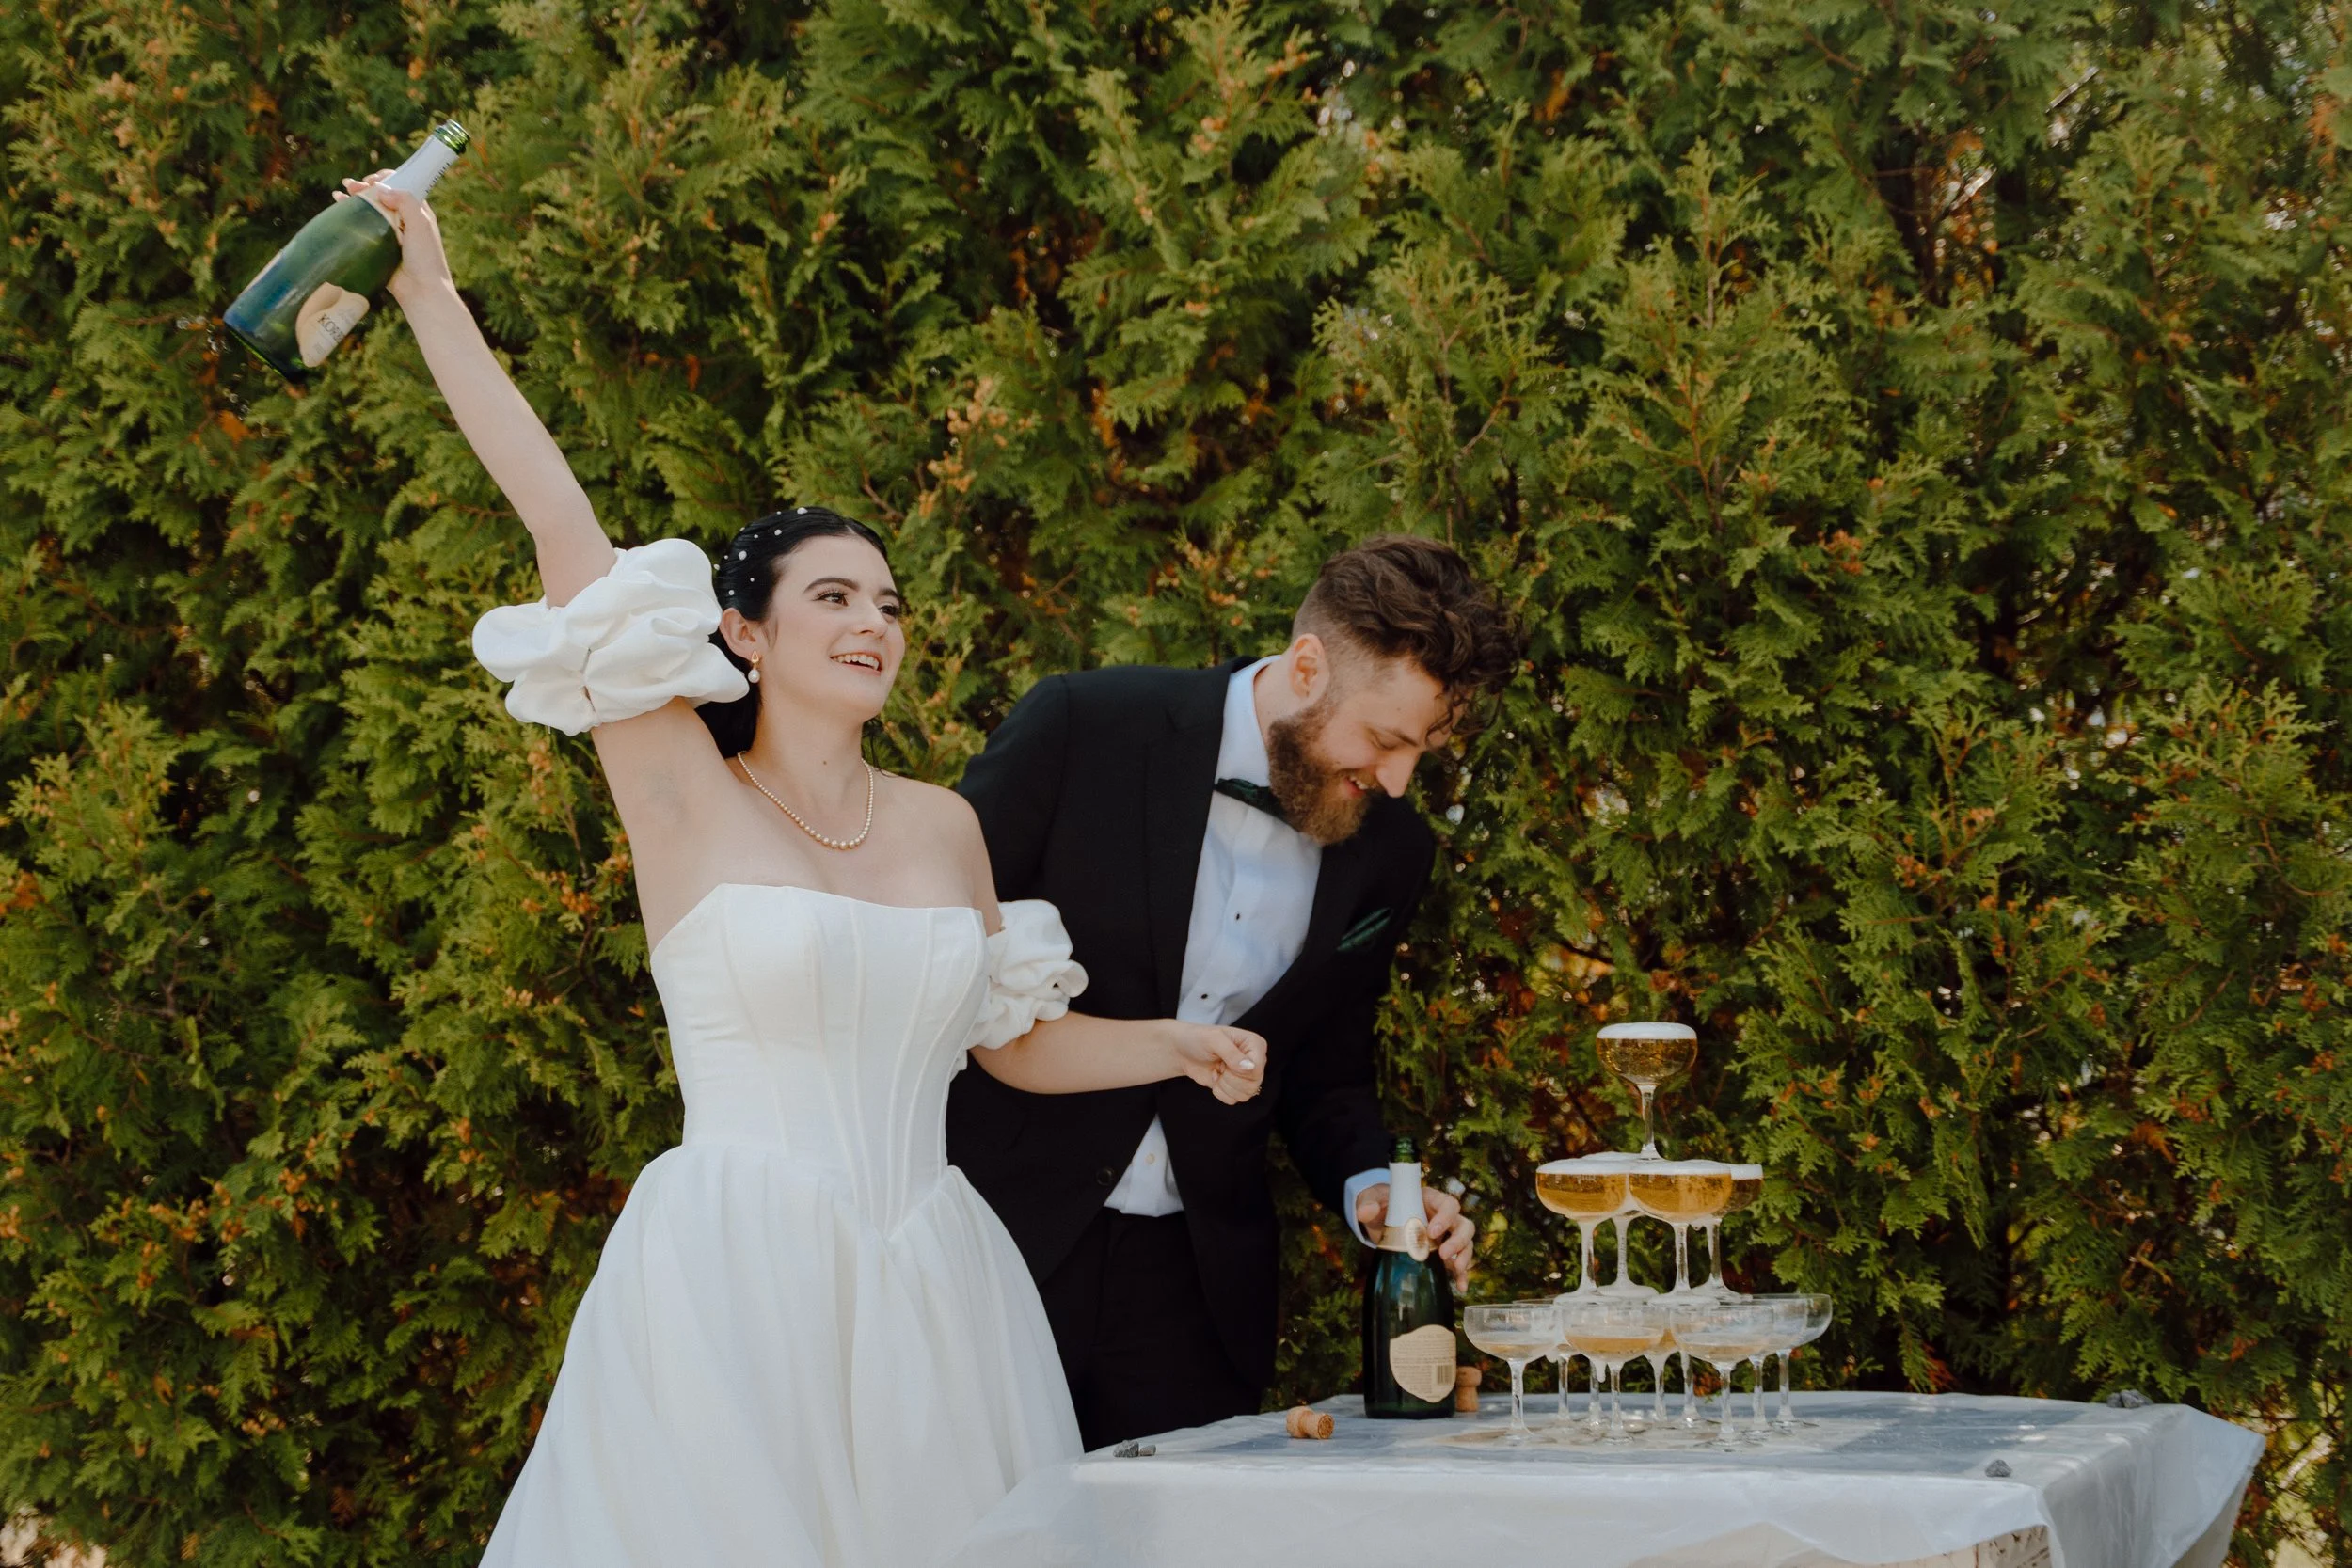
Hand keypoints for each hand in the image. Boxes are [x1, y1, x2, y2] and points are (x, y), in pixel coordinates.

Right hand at [333, 169, 454, 301]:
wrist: (421, 291)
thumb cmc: (425, 258)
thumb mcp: (421, 225)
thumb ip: (405, 202)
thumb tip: (382, 189)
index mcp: (417, 212)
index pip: (400, 186)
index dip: (385, 180)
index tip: (373, 181)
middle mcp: (404, 220)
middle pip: (382, 196)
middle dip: (365, 187)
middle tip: (351, 185)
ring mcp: (390, 233)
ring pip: (370, 210)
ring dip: (355, 198)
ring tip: (341, 192)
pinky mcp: (378, 246)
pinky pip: (362, 227)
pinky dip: (350, 215)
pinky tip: (338, 205)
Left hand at [1164, 1022, 1266, 1106]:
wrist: (1182, 1051)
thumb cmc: (1198, 1039)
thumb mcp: (1213, 1039)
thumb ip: (1232, 1053)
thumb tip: (1250, 1068)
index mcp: (1255, 1044)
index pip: (1257, 1068)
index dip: (1240, 1071)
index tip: (1224, 1062)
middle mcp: (1254, 1060)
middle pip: (1252, 1084)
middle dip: (1230, 1079)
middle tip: (1220, 1065)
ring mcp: (1246, 1075)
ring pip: (1245, 1095)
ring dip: (1225, 1085)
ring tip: (1218, 1070)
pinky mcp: (1235, 1087)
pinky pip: (1234, 1100)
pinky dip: (1220, 1092)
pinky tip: (1216, 1077)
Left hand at [1355, 1181, 1473, 1289]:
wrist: (1381, 1218)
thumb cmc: (1381, 1204)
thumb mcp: (1372, 1199)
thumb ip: (1367, 1203)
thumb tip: (1365, 1212)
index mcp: (1429, 1199)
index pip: (1448, 1203)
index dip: (1445, 1217)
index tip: (1432, 1231)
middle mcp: (1442, 1216)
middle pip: (1463, 1224)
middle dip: (1458, 1240)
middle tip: (1443, 1254)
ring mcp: (1445, 1235)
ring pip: (1466, 1242)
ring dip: (1464, 1256)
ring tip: (1454, 1269)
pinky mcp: (1442, 1252)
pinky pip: (1458, 1262)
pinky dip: (1461, 1275)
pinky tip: (1460, 1286)